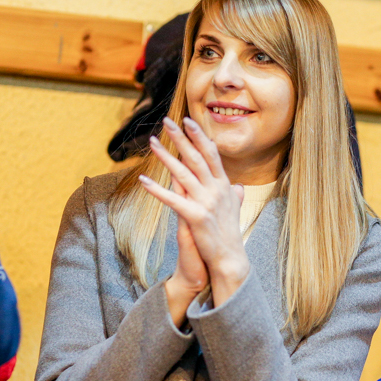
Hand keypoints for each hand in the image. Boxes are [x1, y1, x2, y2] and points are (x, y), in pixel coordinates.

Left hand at [140, 116, 248, 306]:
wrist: (230, 259)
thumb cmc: (229, 235)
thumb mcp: (234, 211)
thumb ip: (234, 196)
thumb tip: (237, 186)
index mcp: (224, 185)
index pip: (211, 154)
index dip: (199, 136)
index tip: (188, 121)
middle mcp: (217, 190)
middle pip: (196, 157)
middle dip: (181, 138)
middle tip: (167, 121)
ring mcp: (207, 202)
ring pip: (183, 173)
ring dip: (165, 156)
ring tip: (152, 142)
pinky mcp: (195, 217)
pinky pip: (172, 199)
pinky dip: (156, 189)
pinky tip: (143, 180)